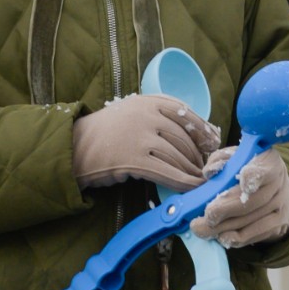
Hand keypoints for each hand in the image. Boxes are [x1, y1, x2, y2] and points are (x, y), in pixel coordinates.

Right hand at [70, 95, 220, 192]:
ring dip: (193, 171)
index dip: (203, 130)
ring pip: (179, 156)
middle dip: (199, 155)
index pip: (186, 113)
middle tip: (206, 167)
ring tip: (200, 180)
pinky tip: (192, 188)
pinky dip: (184, 182)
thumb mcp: (132, 112)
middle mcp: (147, 115)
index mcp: (148, 101)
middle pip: (185, 137)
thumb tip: (195, 134)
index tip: (213, 143)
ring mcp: (142, 137)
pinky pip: (169, 172)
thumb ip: (158, 117)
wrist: (75, 146)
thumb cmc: (106, 132)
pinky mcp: (136, 159)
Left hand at [190, 145, 288, 247]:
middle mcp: (278, 184)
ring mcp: (280, 206)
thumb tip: (210, 173)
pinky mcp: (279, 225)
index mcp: (269, 161)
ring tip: (202, 230)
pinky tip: (221, 238)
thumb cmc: (246, 167)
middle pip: (253, 201)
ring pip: (252, 220)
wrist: (273, 187)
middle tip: (206, 217)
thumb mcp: (234, 157)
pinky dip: (237, 238)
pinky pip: (257, 235)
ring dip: (225, 228)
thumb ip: (220, 160)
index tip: (243, 182)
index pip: (265, 169)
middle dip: (226, 210)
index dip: (255, 176)